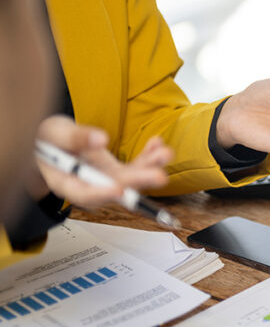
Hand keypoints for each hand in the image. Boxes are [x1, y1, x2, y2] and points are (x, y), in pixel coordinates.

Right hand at [33, 115, 171, 207]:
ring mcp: (103, 178)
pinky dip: (148, 155)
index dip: (101, 193)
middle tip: (159, 176)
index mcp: (64, 182)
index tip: (118, 189)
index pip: (83, 193)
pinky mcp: (114, 170)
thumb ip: (74, 137)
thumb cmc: (45, 139)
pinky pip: (134, 166)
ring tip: (165, 154)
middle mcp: (87, 185)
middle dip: (138, 181)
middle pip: (114, 188)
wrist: (50, 139)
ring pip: (130, 178)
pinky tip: (157, 142)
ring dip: (149, 167)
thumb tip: (101, 139)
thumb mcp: (53, 133)